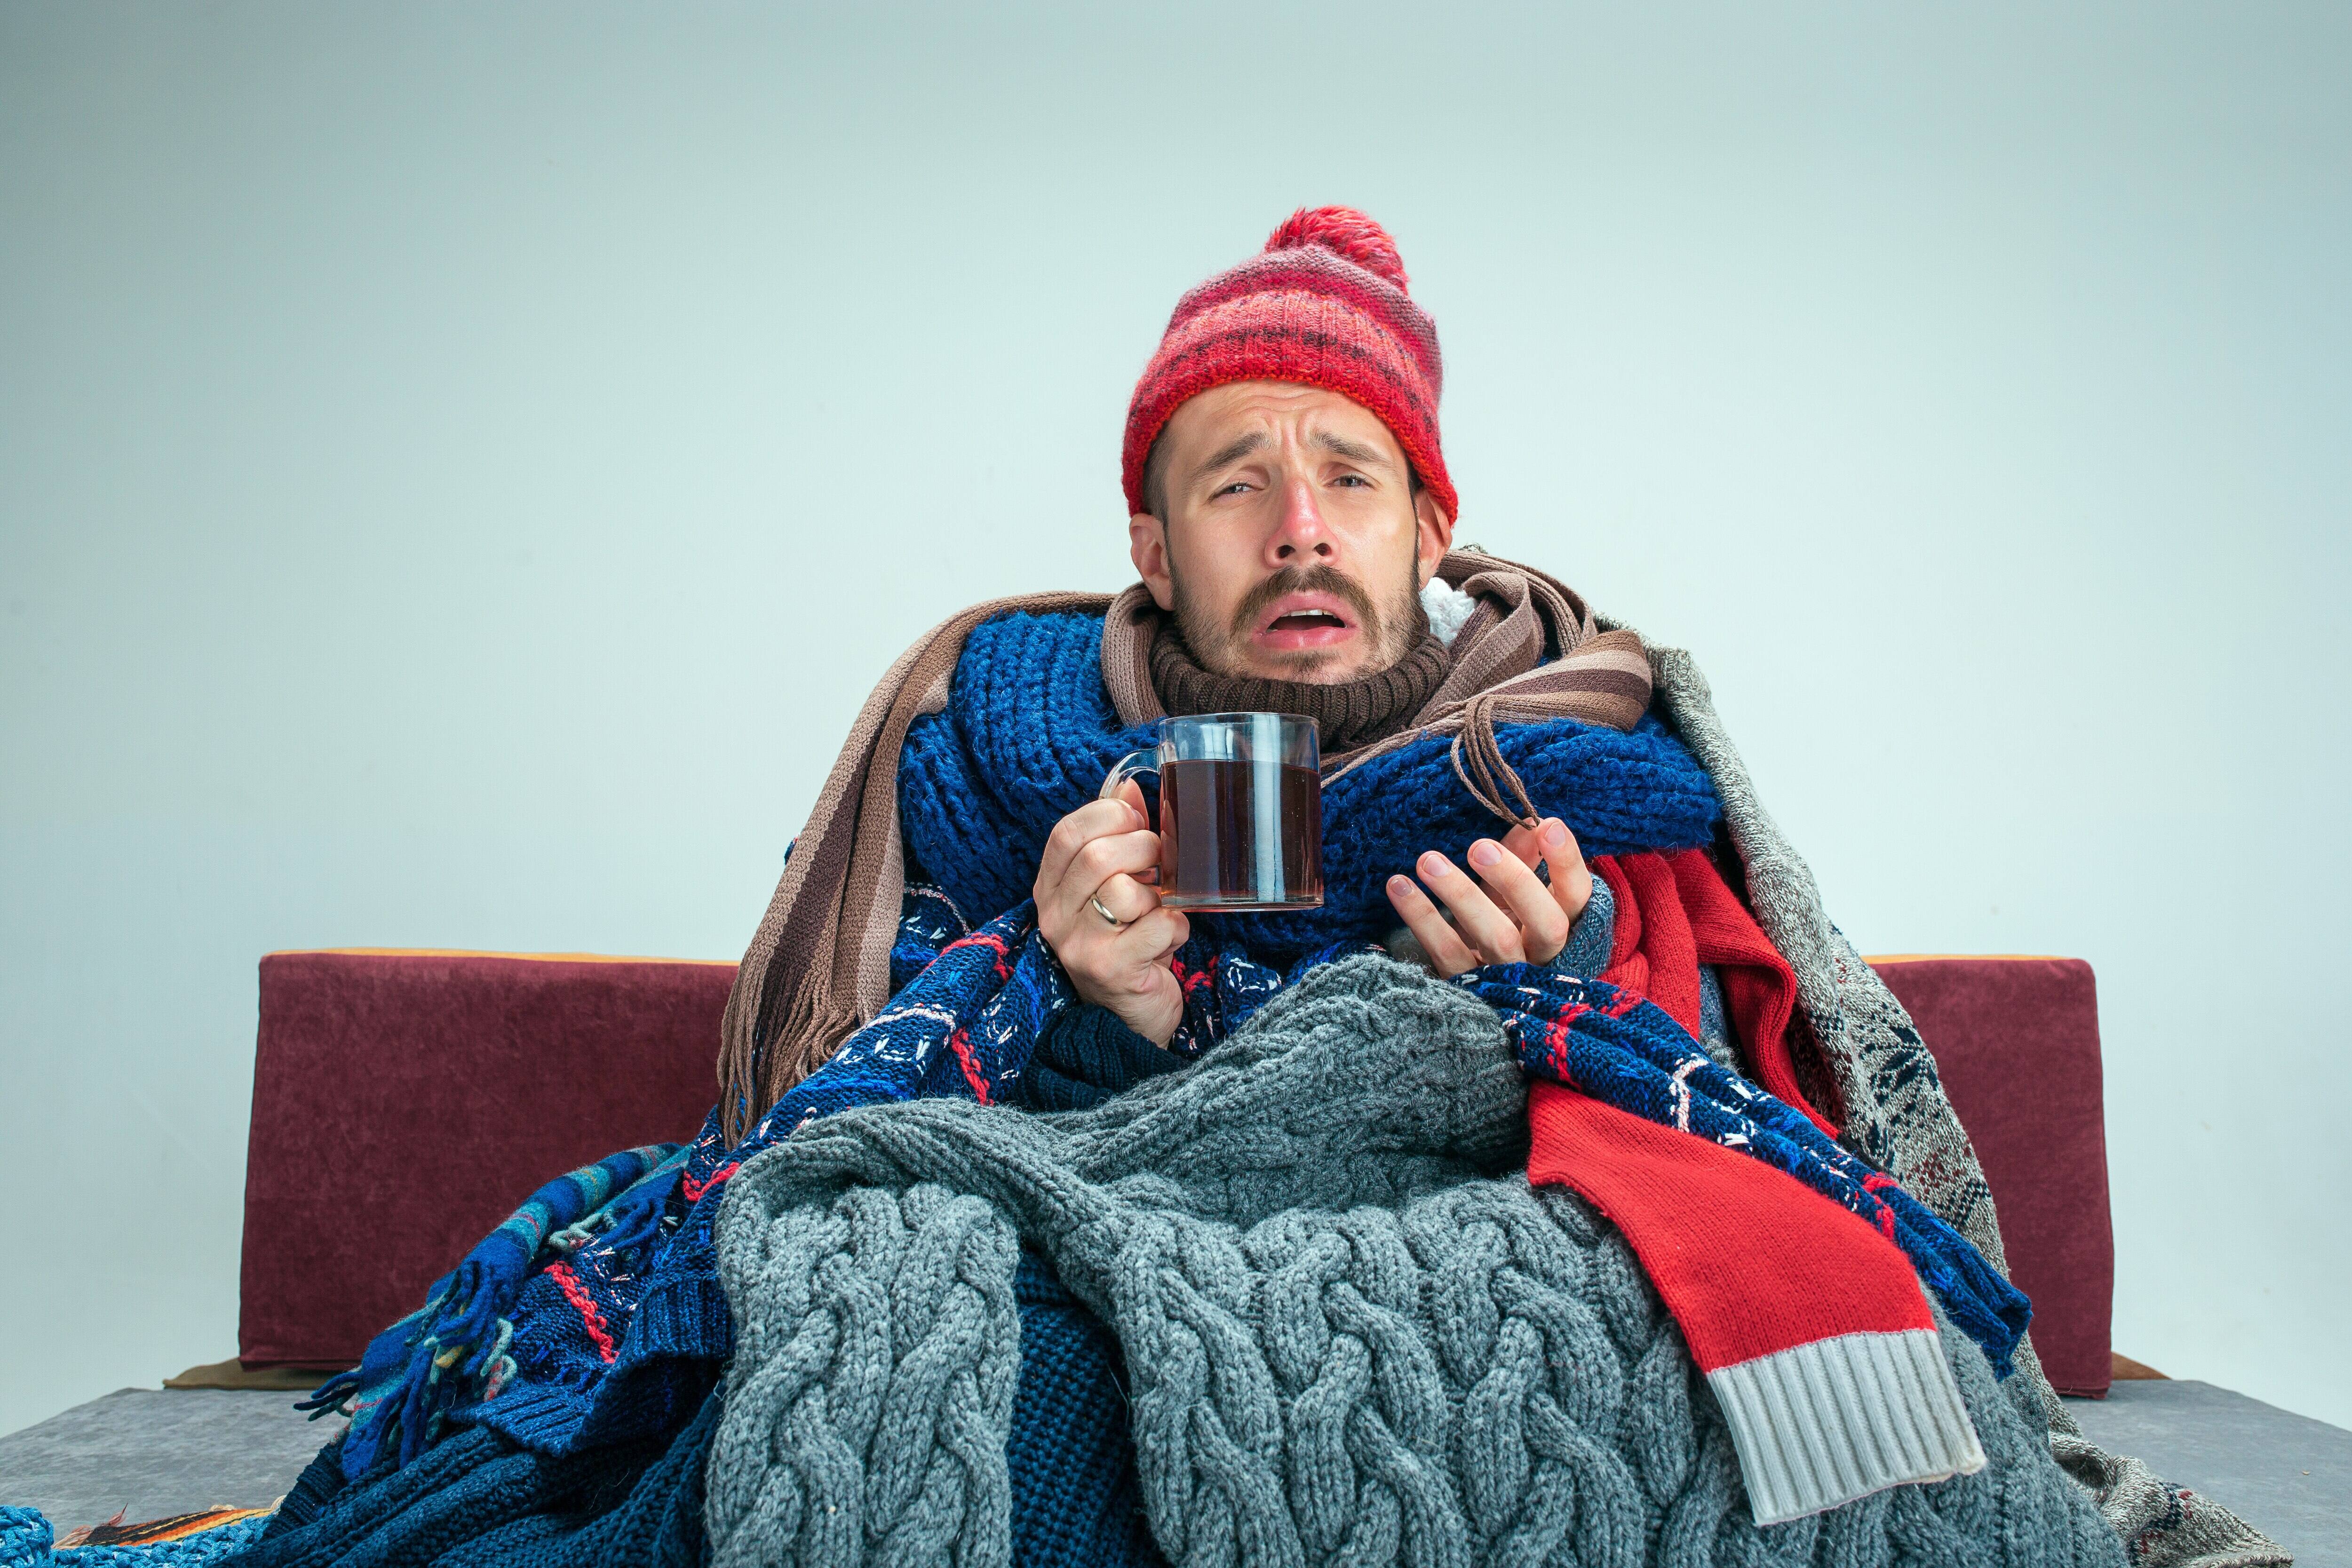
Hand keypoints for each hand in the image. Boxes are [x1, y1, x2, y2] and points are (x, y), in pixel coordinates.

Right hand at [1033, 780, 1190, 1044]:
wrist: (1129, 1021)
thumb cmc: (1126, 944)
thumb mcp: (1111, 890)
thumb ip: (1115, 838)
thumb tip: (1128, 788)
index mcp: (1050, 889)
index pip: (1066, 833)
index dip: (1108, 816)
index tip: (1137, 823)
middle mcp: (1054, 917)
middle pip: (1100, 856)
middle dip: (1145, 850)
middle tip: (1160, 867)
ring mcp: (1079, 946)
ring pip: (1126, 890)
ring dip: (1160, 894)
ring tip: (1160, 910)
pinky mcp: (1111, 970)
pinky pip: (1158, 925)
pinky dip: (1177, 927)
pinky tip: (1169, 941)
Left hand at [1384, 817, 1592, 977]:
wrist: (1471, 1008)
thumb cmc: (1503, 933)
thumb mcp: (1515, 898)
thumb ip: (1524, 861)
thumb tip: (1528, 822)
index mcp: (1564, 929)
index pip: (1577, 895)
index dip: (1567, 863)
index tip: (1546, 825)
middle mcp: (1543, 958)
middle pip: (1546, 923)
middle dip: (1515, 881)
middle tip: (1478, 847)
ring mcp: (1507, 979)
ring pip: (1496, 938)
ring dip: (1461, 895)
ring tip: (1428, 861)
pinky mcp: (1468, 990)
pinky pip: (1446, 953)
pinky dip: (1421, 917)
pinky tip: (1398, 886)